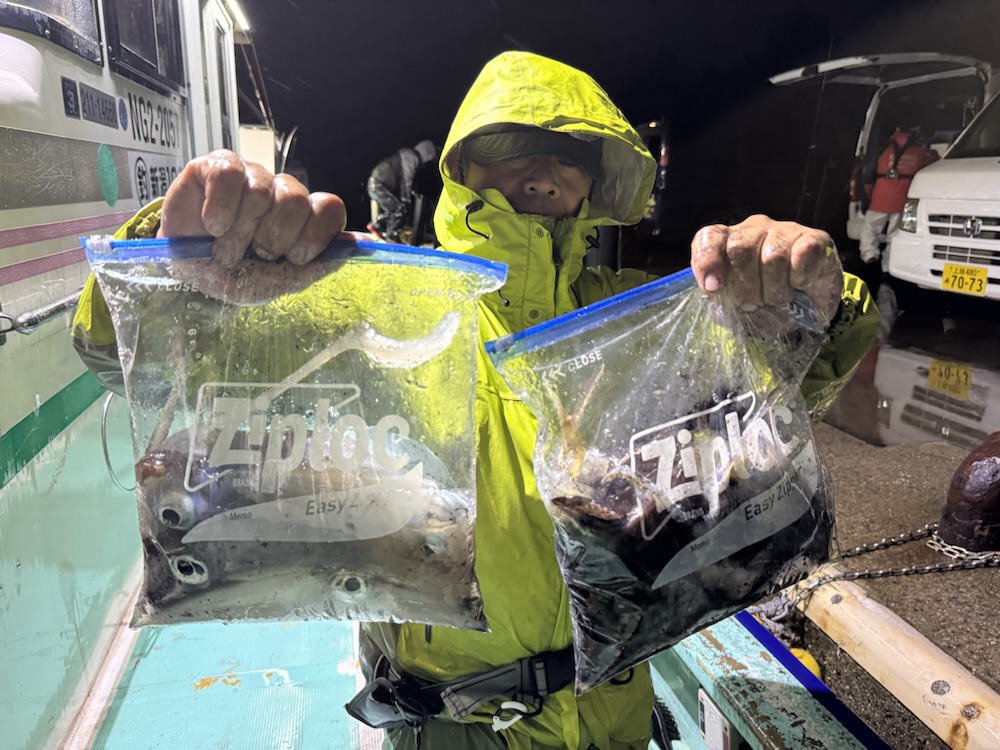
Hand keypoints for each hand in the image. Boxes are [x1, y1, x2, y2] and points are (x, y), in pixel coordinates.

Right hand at [158, 149, 346, 267]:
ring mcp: (250, 176)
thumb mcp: (279, 281)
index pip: (330, 208)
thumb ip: (318, 264)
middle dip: (273, 238)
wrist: (187, 276)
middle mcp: (281, 192)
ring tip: (226, 250)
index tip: (294, 257)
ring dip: (240, 232)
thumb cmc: (235, 277)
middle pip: (296, 199)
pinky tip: (213, 226)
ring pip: (262, 191)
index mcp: (303, 218)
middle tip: (255, 255)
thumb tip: (360, 245)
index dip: (315, 234)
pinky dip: (221, 207)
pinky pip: (230, 175)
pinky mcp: (215, 167)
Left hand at [690, 214, 842, 324]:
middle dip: (744, 287)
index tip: (714, 289)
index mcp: (728, 241)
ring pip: (772, 256)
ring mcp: (785, 230)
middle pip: (739, 249)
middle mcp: (754, 229)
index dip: (708, 262)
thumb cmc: (764, 307)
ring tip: (778, 299)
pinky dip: (800, 277)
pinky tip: (800, 285)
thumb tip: (713, 286)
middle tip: (753, 305)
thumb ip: (719, 294)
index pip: (708, 238)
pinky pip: (803, 254)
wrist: (807, 313)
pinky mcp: (816, 238)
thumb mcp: (734, 307)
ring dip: (774, 289)